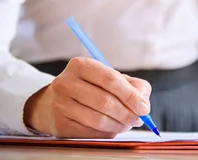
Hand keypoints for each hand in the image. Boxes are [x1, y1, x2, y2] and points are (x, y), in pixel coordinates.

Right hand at [23, 57, 151, 138]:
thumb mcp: (111, 78)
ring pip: (98, 120)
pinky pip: (90, 133)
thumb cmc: (90, 88)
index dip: (131, 96)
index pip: (111, 80)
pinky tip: (112, 129)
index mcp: (81, 65)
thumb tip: (143, 104)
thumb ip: (133, 86)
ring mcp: (59, 104)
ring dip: (118, 125)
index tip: (144, 108)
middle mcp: (66, 83)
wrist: (53, 102)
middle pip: (105, 102)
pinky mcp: (59, 125)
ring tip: (127, 125)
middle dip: (127, 113)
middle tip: (138, 119)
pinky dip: (107, 133)